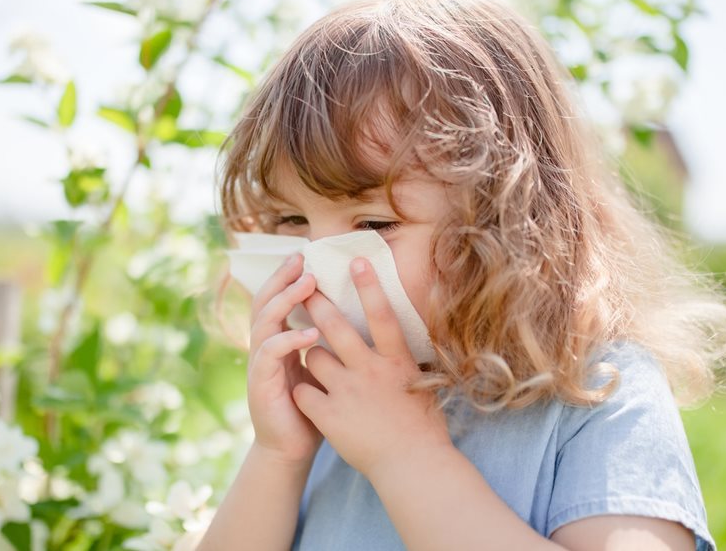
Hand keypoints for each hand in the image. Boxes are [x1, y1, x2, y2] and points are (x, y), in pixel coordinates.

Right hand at [245, 252, 325, 466]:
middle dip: (282, 278)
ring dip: (285, 300)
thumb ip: (329, 343)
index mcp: (278, 340)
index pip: (278, 299)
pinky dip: (288, 340)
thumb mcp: (322, 368)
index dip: (288, 277)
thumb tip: (358, 314)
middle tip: (301, 258)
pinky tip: (308, 333)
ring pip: (264, 321)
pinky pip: (270, 354)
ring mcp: (259, 364)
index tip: (307, 256)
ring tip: (307, 284)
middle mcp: (264, 347)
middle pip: (265, 301)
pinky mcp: (260, 384)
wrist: (293, 448)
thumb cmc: (313, 408)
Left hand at [291, 257, 452, 480]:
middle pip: (336, 327)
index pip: (382, 315)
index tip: (355, 260)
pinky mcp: (329, 415)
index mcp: (397, 361)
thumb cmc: (423, 427)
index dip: (369, 286)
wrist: (412, 466)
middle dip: (317, 303)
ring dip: (311, 355)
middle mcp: (371, 370)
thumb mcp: (421, 384)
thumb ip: (403, 361)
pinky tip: (307, 396)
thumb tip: (398, 339)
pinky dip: (303, 391)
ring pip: (314, 356)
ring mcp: (348, 392)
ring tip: (317, 362)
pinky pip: (303, 391)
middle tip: (304, 288)